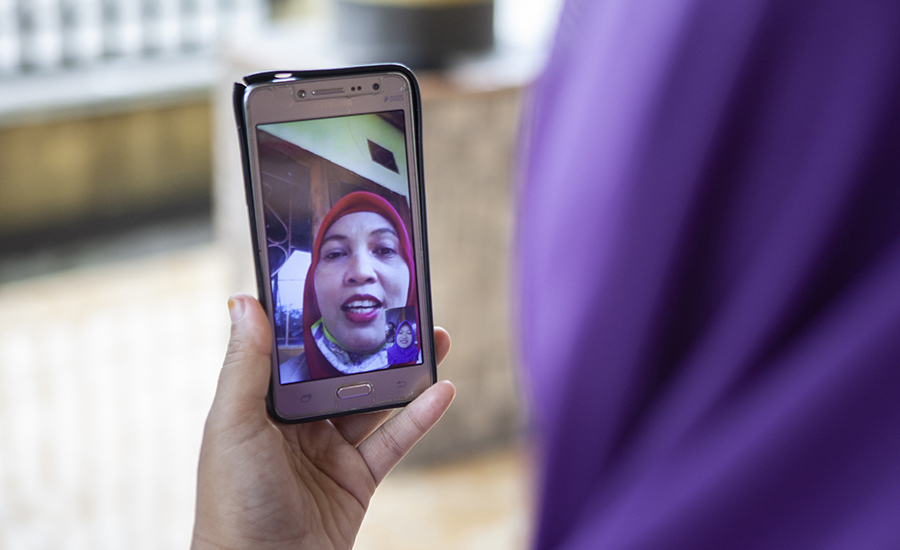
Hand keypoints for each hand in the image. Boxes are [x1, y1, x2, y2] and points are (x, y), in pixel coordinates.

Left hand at [191, 294, 454, 549]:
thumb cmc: (233, 501)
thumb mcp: (234, 424)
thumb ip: (246, 365)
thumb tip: (245, 300)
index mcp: (262, 405)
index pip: (296, 351)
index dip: (320, 319)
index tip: (344, 286)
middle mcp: (297, 424)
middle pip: (343, 373)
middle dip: (373, 342)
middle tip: (403, 310)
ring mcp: (330, 452)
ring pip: (374, 402)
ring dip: (404, 373)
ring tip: (434, 338)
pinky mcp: (358, 480)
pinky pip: (394, 441)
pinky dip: (420, 417)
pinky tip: (442, 391)